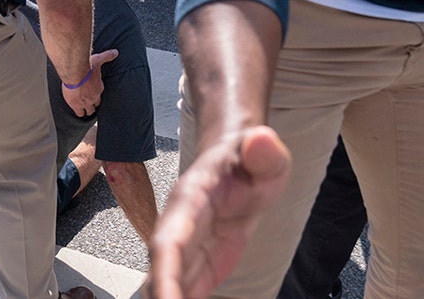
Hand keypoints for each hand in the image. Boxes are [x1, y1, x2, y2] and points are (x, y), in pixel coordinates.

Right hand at [61, 49, 116, 116]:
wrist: (76, 73)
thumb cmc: (86, 67)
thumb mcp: (98, 59)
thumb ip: (107, 56)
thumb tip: (115, 52)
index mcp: (99, 87)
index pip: (99, 92)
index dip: (97, 92)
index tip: (94, 91)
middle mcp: (94, 96)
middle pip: (96, 103)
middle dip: (93, 103)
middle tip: (90, 102)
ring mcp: (86, 102)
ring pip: (89, 111)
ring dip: (87, 110)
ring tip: (84, 110)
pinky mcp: (76, 105)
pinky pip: (79, 113)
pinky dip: (79, 112)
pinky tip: (77, 111)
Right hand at [146, 126, 291, 298]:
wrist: (239, 162)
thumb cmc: (248, 157)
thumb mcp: (264, 151)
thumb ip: (263, 149)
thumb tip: (261, 140)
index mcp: (190, 201)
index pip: (169, 239)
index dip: (163, 272)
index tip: (163, 298)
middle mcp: (178, 229)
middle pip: (160, 274)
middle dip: (161, 298)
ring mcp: (185, 253)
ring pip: (166, 290)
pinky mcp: (197, 270)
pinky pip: (184, 297)